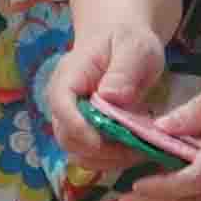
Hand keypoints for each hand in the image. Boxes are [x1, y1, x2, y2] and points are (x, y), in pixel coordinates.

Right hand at [42, 0, 170, 170]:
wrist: (121, 40)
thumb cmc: (127, 40)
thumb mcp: (135, 48)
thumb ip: (124, 70)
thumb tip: (111, 97)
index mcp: (70, 77)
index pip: (61, 106)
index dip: (79, 128)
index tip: (106, 141)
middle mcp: (63, 101)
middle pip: (67, 137)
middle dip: (100, 151)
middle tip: (135, 149)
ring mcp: (72, 118)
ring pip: (78, 152)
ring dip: (108, 160)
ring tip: (139, 150)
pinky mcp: (84, 131)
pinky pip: (91, 155)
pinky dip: (112, 160)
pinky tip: (135, 150)